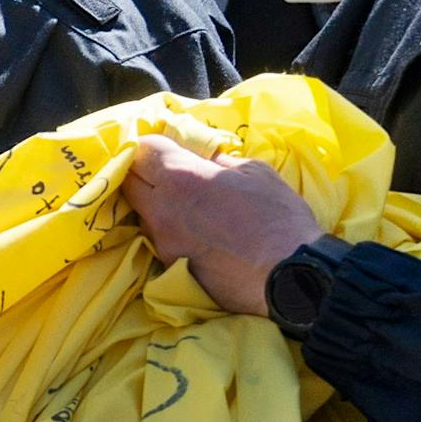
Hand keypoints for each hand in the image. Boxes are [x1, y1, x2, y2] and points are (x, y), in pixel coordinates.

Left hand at [123, 135, 326, 313]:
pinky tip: (193, 234)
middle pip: (129, 181)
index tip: (167, 149)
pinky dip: (170, 232)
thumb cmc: (277, 216)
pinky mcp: (169, 267)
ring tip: (183, 206)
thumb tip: (207, 162)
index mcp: (180, 177)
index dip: (154, 146)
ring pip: (142, 213)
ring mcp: (162, 241)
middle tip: (166, 174)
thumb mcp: (254, 172)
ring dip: (154, 204)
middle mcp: (160, 208)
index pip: (143, 149)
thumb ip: (220, 163)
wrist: (291, 275)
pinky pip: (159, 240)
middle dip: (143, 173)